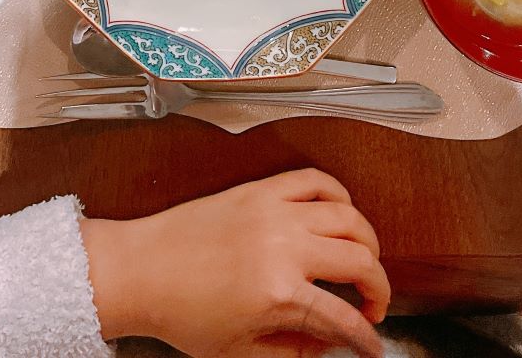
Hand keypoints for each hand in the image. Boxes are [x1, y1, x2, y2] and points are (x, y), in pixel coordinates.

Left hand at [81, 168, 387, 357]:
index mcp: (279, 294)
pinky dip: (338, 193)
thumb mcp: (240, 351)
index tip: (371, 343)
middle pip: (361, 261)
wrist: (142, 270)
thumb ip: (295, 349)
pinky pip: (315, 179)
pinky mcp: (261, 189)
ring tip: (362, 259)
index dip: (366, 338)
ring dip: (367, 241)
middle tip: (372, 303)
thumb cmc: (181, 312)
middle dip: (379, 288)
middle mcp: (284, 247)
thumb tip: (330, 342)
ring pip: (349, 217)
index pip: (345, 319)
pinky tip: (340, 212)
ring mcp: (274, 211)